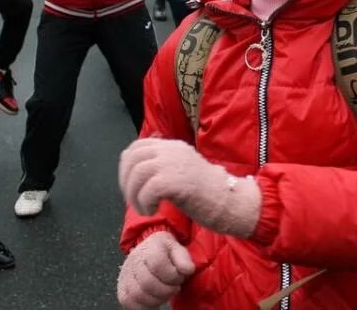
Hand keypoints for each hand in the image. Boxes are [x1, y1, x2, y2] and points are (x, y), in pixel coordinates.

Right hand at [115, 231, 194, 309]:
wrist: (148, 251)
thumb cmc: (165, 252)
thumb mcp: (177, 249)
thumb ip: (184, 259)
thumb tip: (187, 270)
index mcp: (150, 247)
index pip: (158, 264)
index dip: (172, 275)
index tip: (179, 277)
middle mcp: (134, 260)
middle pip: (147, 282)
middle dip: (166, 290)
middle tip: (174, 288)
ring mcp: (125, 275)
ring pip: (138, 295)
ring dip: (157, 299)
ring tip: (165, 293)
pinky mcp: (122, 289)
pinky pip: (129, 302)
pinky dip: (145, 306)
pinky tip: (155, 300)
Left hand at [119, 138, 261, 237]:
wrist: (230, 201)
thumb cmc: (207, 192)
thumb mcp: (182, 171)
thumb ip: (164, 167)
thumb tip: (137, 173)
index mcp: (173, 146)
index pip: (137, 146)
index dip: (126, 166)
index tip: (129, 185)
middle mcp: (172, 150)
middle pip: (133, 158)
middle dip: (126, 182)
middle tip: (134, 201)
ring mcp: (174, 164)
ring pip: (138, 174)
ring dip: (134, 196)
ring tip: (145, 209)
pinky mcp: (177, 181)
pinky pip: (148, 190)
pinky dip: (145, 203)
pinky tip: (154, 211)